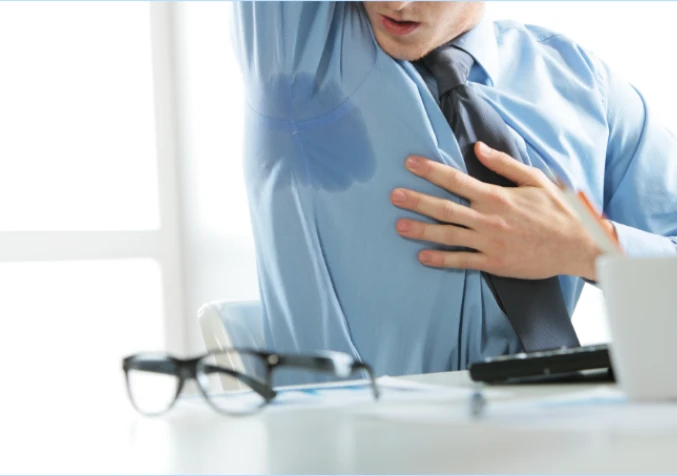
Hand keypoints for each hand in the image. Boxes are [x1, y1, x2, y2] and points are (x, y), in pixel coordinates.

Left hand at [390, 142, 607, 280]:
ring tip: (398, 226)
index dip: (430, 170)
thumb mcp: (536, 179)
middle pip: (444, 208)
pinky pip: (461, 261)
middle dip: (416, 200)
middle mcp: (488, 219)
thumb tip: (479, 148)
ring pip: (447, 235)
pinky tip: (422, 256)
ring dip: (421, 230)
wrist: (579, 246)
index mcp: (496, 196)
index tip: (410, 163)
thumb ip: (504, 164)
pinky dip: (441, 259)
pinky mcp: (493, 262)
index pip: (455, 180)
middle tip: (393, 196)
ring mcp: (489, 243)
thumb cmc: (559, 211)